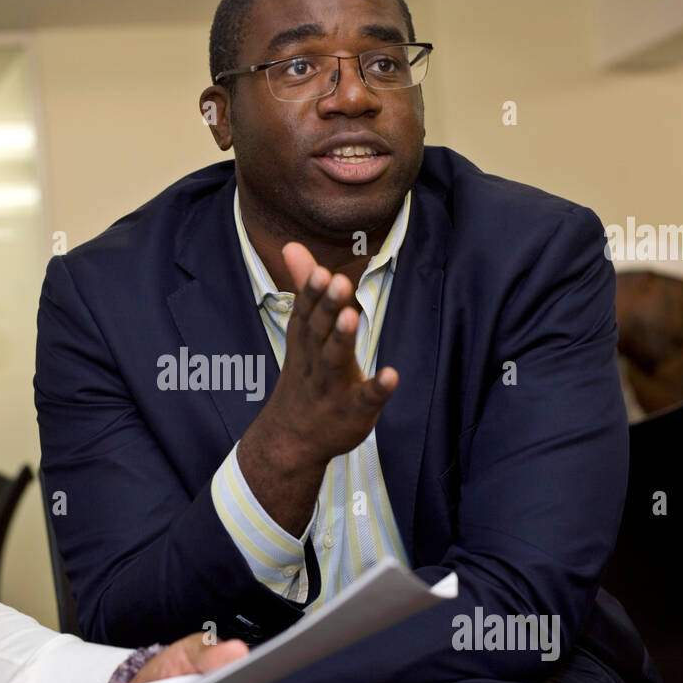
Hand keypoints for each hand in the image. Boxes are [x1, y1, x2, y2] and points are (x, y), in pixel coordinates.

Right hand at [238, 241, 397, 532]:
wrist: (291, 438)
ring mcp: (332, 387)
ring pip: (335, 360)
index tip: (321, 271)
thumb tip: (292, 244)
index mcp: (305, 340)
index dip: (313, 293)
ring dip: (343, 339)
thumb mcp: (302, 333)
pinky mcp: (352, 411)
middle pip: (319, 331)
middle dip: (328, 307)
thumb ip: (306, 289)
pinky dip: (376, 388)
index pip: (306, 312)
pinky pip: (364, 399)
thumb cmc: (305, 376)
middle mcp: (315, 360)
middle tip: (338, 282)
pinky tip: (391, 375)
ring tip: (353, 316)